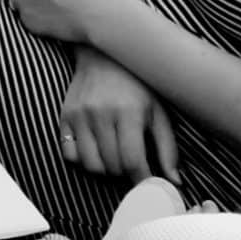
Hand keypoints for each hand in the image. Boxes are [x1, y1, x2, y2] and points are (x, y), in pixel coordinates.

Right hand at [56, 49, 177, 182]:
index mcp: (128, 112)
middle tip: (133, 165)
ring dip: (106, 169)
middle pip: (113, 166)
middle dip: (126, 173)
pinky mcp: (65, 115)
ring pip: (91, 165)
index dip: (142, 179)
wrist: (103, 55)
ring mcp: (80, 115)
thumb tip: (175, 182)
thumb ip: (167, 148)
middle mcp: (101, 113)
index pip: (132, 161)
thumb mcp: (158, 112)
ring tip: (115, 158)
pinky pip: (70, 154)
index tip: (149, 184)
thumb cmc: (137, 85)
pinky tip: (96, 150)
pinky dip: (84, 160)